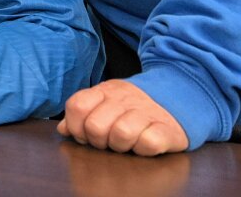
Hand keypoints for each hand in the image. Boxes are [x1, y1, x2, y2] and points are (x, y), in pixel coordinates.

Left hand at [58, 79, 188, 155]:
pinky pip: (148, 142)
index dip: (75, 126)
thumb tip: (62, 129)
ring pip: (121, 133)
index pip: (77, 106)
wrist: (179, 98)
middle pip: (95, 126)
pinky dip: (143, 148)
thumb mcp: (105, 103)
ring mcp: (146, 112)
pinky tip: (144, 143)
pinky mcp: (167, 128)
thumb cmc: (133, 108)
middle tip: (108, 141)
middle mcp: (123, 99)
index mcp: (105, 91)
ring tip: (126, 143)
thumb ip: (81, 115)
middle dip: (98, 140)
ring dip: (121, 145)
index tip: (84, 135)